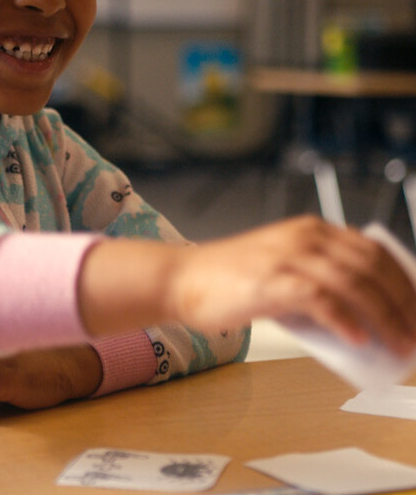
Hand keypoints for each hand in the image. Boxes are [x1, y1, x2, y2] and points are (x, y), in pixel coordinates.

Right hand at [80, 216, 415, 356]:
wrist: (183, 278)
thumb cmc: (230, 280)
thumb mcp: (282, 269)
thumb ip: (319, 284)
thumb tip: (364, 321)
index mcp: (309, 230)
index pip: (373, 250)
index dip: (404, 281)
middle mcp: (303, 236)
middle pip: (371, 265)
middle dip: (404, 302)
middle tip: (415, 332)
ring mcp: (287, 256)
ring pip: (354, 282)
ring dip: (385, 317)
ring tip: (399, 345)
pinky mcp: (272, 279)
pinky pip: (322, 299)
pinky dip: (346, 321)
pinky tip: (358, 339)